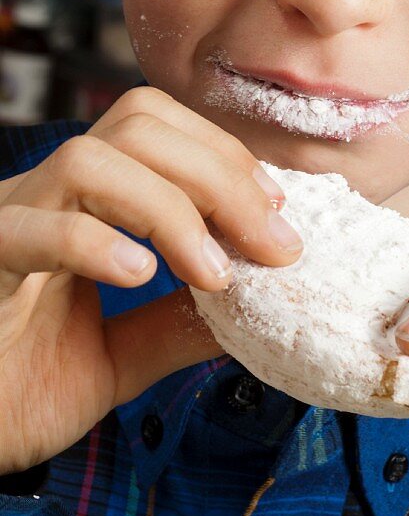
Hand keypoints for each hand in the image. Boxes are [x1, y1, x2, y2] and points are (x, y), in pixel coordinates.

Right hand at [0, 86, 302, 475]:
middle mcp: (45, 195)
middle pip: (137, 125)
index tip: (275, 210)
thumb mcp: (123, 354)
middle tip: (270, 243)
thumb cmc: (20, 391)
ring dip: (169, 207)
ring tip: (213, 272)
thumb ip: (179, 323)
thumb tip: (260, 304)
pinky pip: (30, 229)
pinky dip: (94, 243)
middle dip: (220, 175)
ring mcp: (10, 222)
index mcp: (81, 201)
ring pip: (88, 159)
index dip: (223, 154)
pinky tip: (140, 276)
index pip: (157, 127)